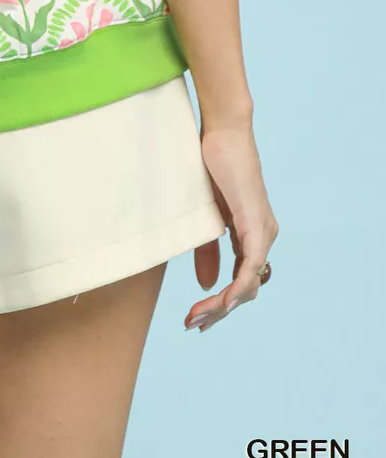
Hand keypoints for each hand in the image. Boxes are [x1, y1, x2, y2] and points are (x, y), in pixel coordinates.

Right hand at [185, 120, 277, 332]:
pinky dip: (237, 286)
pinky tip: (221, 301)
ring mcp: (264, 231)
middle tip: (192, 324)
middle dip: (218, 312)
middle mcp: (264, 237)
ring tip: (196, 317)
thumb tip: (207, 285)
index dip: (221, 304)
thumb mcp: (206, 215)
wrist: (222, 132)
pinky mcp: (257, 223)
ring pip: (250, 284)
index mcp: (252, 235)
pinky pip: (251, 266)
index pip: (243, 282)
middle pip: (248, 290)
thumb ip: (208, 249)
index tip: (196, 318)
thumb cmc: (212, 165)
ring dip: (223, 305)